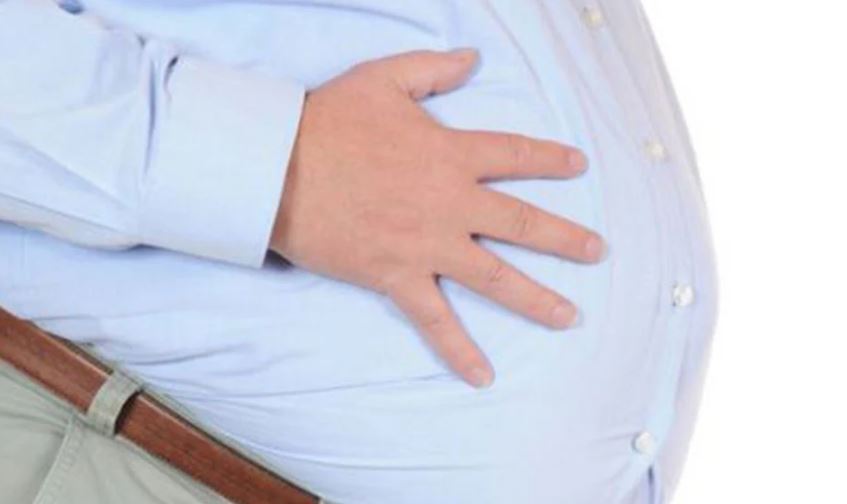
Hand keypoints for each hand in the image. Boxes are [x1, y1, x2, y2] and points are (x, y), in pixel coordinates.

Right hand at [270, 49, 605, 388]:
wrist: (278, 167)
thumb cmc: (328, 121)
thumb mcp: (383, 78)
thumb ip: (433, 68)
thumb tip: (473, 57)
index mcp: (451, 154)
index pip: (515, 155)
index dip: (550, 158)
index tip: (578, 166)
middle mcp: (451, 203)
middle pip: (522, 222)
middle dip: (564, 238)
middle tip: (596, 252)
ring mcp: (428, 245)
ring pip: (495, 277)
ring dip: (536, 299)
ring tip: (570, 318)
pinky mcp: (398, 277)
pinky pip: (435, 321)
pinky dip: (459, 350)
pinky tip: (484, 376)